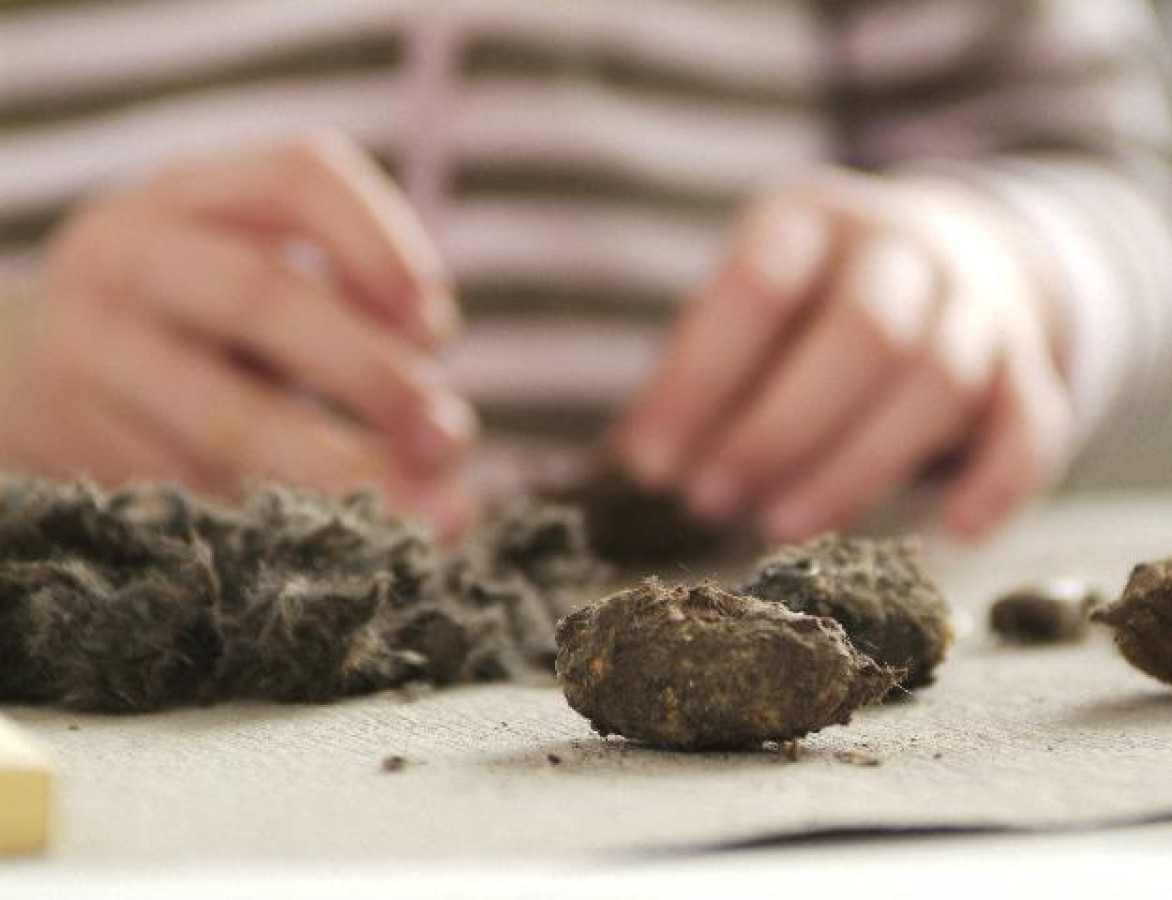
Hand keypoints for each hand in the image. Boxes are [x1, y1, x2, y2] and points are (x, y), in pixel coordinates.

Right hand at [0, 133, 475, 533]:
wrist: (21, 366)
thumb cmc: (189, 318)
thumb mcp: (252, 275)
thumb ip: (351, 319)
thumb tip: (447, 442)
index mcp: (193, 194)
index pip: (298, 177)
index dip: (384, 246)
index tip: (439, 329)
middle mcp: (131, 255)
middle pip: (263, 295)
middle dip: (371, 372)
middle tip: (446, 435)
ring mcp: (92, 349)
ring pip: (224, 416)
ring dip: (342, 470)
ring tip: (430, 513)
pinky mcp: (77, 443)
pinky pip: (196, 491)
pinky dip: (283, 520)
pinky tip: (336, 539)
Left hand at [617, 168, 1073, 541]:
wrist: (933, 250)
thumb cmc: (800, 301)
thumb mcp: (740, 304)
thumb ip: (699, 370)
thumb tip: (641, 463)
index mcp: (810, 218)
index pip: (759, 286)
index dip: (700, 379)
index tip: (649, 463)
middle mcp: (901, 246)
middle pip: (863, 334)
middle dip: (779, 431)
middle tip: (709, 502)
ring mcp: (974, 299)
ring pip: (937, 382)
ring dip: (856, 469)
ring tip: (779, 529)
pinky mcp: (1023, 362)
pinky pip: (1032, 419)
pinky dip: (1000, 479)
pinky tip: (955, 532)